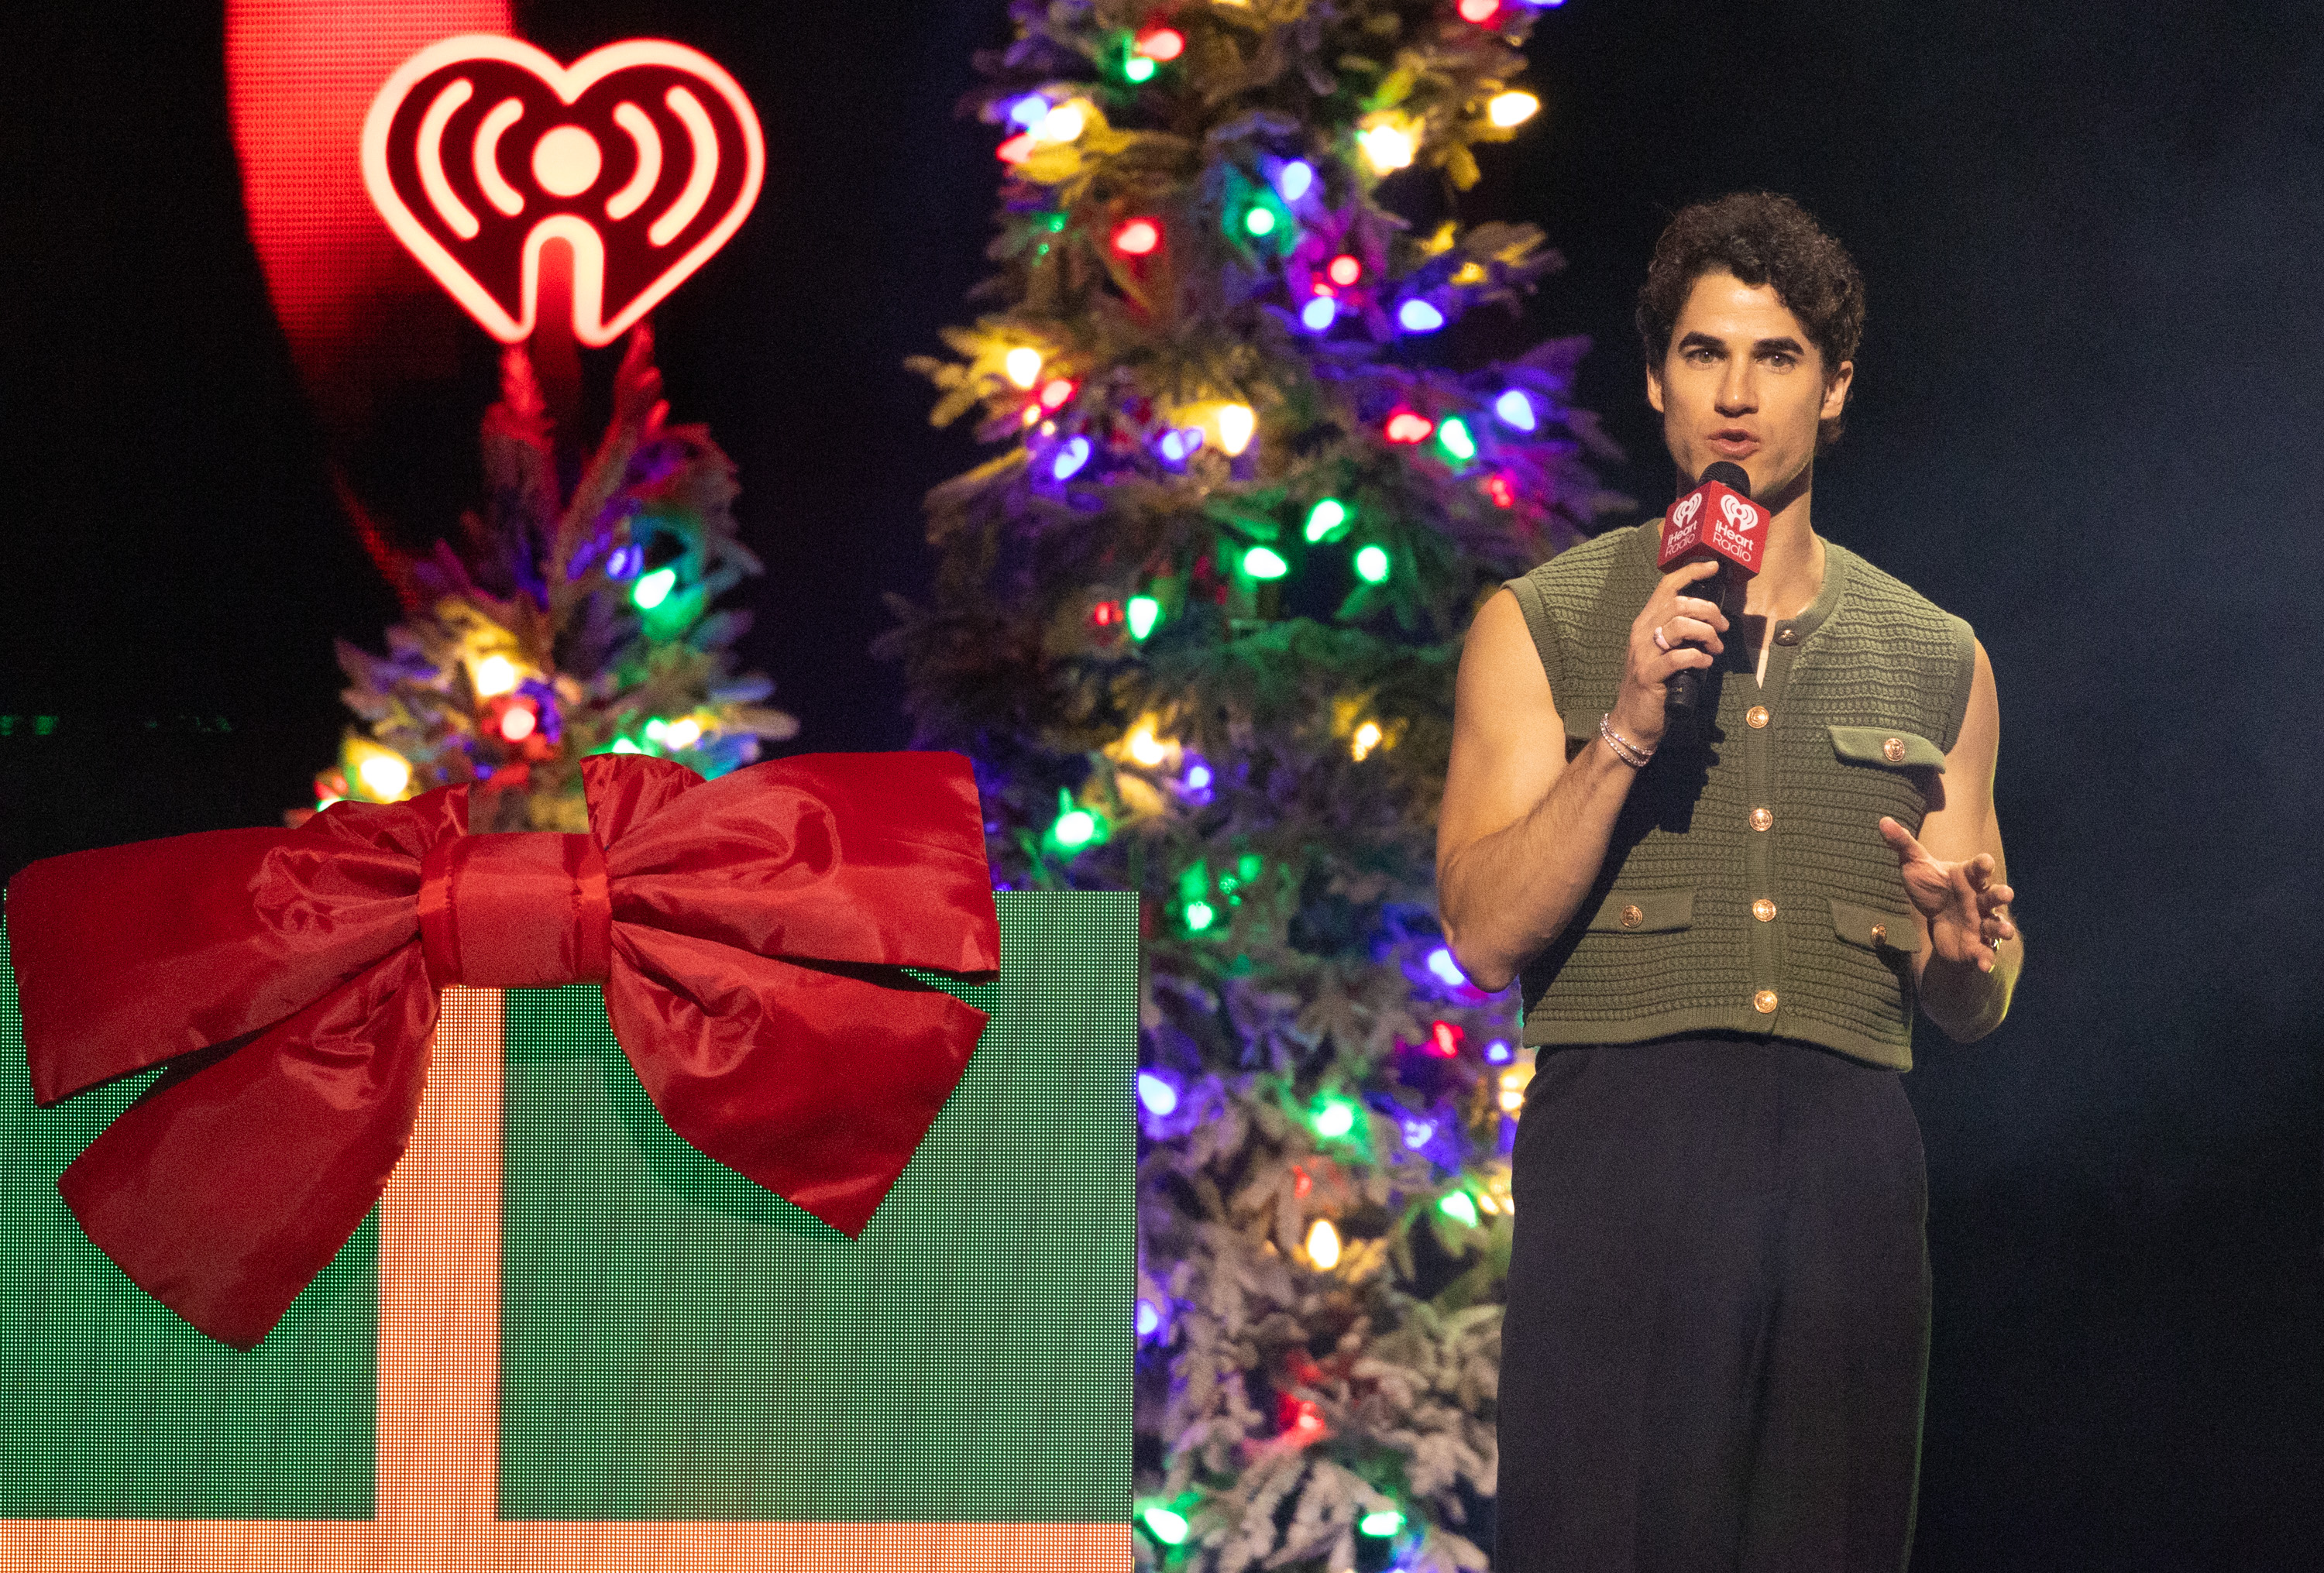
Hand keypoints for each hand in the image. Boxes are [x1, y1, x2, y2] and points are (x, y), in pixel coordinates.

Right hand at [1609, 559, 1729, 749]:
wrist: (1631, 721)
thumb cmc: (1653, 686)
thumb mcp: (1661, 652)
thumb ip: (1678, 634)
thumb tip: (1710, 619)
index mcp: (1645, 623)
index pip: (1666, 587)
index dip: (1691, 572)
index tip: (1712, 567)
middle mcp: (1641, 633)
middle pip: (1679, 604)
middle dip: (1709, 611)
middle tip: (1723, 627)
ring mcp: (1643, 654)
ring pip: (1680, 626)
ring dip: (1706, 634)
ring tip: (1715, 648)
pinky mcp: (1649, 676)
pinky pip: (1677, 658)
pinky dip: (1697, 658)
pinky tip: (1705, 664)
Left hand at [1877, 816, 2016, 971]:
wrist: (1935, 915)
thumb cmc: (1930, 885)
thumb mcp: (1914, 864)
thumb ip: (1902, 843)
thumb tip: (1883, 821)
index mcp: (1967, 877)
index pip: (1978, 868)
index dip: (1982, 865)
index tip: (1985, 862)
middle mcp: (1979, 899)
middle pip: (1994, 895)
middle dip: (2001, 895)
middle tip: (2007, 894)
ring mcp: (1980, 922)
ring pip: (1996, 924)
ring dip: (2003, 928)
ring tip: (2006, 932)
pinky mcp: (1976, 943)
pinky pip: (1985, 951)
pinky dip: (1987, 958)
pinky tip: (1985, 966)